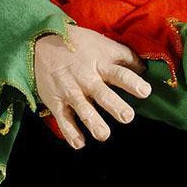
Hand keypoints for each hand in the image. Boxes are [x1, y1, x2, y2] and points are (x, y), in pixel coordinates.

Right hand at [33, 25, 151, 149]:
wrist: (40, 43)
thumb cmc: (78, 43)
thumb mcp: (101, 43)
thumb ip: (122, 55)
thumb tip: (143, 67)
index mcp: (100, 63)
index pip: (119, 72)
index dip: (132, 81)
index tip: (145, 92)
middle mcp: (85, 77)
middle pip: (102, 93)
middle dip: (115, 105)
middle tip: (127, 116)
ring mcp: (70, 90)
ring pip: (82, 108)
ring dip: (93, 122)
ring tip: (104, 134)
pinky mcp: (56, 101)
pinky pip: (63, 119)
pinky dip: (70, 132)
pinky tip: (80, 143)